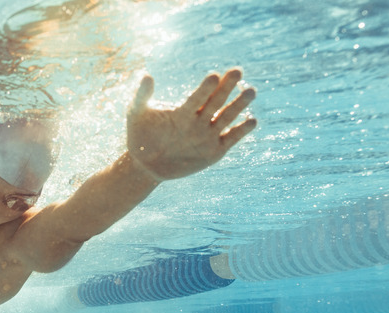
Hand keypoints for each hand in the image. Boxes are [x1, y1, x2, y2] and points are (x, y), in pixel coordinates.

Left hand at [126, 68, 256, 181]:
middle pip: (216, 101)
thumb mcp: (136, 114)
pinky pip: (231, 139)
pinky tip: (251, 120)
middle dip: (227, 87)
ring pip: (227, 117)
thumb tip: (146, 76)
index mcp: (184, 110)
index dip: (206, 87)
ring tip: (250, 91)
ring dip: (239, 104)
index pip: (198, 96)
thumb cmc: (140, 135)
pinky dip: (241, 131)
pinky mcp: (215, 152)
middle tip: (238, 71)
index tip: (214, 76)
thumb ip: (142, 96)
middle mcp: (199, 120)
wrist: (145, 164)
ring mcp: (208, 135)